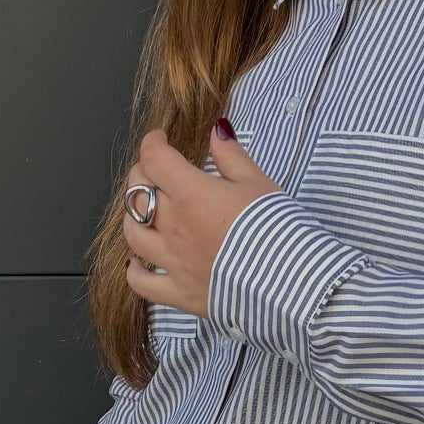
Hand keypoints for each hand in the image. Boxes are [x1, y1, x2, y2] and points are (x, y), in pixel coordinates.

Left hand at [121, 118, 280, 319]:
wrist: (290, 283)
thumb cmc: (279, 229)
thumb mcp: (258, 183)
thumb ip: (231, 156)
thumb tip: (217, 130)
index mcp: (191, 194)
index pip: (155, 159)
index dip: (152, 143)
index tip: (160, 139)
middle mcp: (174, 226)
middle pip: (138, 192)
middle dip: (142, 174)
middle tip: (154, 170)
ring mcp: (173, 262)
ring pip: (133, 234)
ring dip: (133, 216)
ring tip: (144, 211)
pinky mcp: (179, 293)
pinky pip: (142, 284)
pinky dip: (135, 271)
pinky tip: (138, 264)